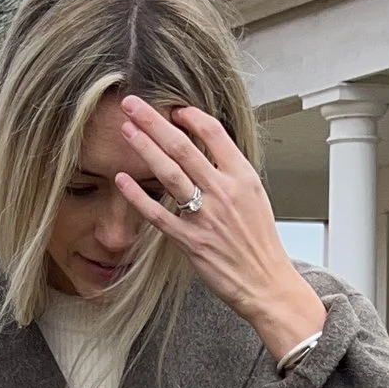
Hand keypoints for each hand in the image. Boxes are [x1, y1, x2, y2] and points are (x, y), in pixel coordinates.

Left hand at [113, 97, 327, 363]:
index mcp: (243, 177)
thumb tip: (208, 150)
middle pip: (183, 146)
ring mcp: (206, 216)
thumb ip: (230, 173)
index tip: (172, 108)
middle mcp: (224, 192)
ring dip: (145, 148)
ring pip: (169, 174)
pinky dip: (138, 196)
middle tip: (133, 103)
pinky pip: (158, 214)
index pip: (213, 133)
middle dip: (155, 121)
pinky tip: (121, 180)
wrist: (267, 284)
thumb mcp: (255, 198)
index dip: (189, 116)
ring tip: (126, 130)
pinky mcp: (191, 241)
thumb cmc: (260, 243)